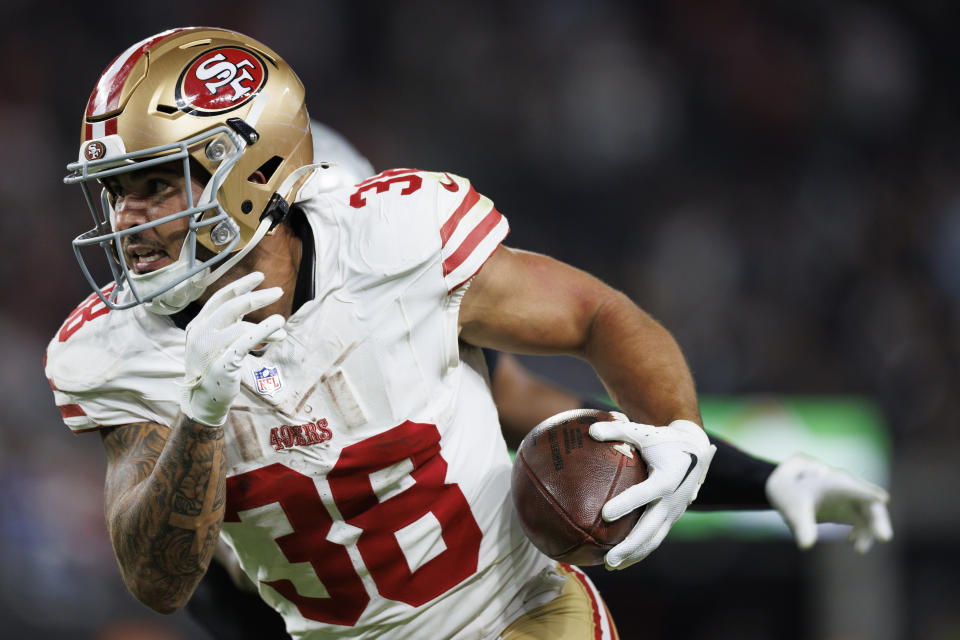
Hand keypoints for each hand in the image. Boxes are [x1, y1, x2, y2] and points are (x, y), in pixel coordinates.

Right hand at [180, 272, 286, 425]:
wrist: (202, 403)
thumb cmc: (213, 372)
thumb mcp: (214, 344)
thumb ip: (228, 326)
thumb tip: (255, 308)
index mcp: (198, 326)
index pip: (221, 297)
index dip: (241, 285)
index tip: (259, 277)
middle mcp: (200, 333)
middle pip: (232, 306)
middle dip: (258, 296)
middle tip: (279, 291)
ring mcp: (209, 348)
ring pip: (241, 325)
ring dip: (266, 324)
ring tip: (282, 326)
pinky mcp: (222, 362)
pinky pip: (246, 341)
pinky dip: (265, 332)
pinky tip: (279, 330)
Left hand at [589, 414, 716, 568]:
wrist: (697, 449)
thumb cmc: (663, 439)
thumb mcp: (643, 431)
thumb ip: (618, 430)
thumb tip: (590, 430)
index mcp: (669, 476)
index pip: (647, 493)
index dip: (627, 504)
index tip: (605, 514)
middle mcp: (674, 498)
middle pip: (652, 528)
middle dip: (630, 546)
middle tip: (609, 558)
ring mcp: (675, 511)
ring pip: (654, 538)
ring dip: (634, 554)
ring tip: (611, 566)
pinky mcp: (672, 517)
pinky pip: (655, 537)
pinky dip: (640, 550)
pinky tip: (620, 559)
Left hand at [765, 454, 892, 552]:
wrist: (784, 488)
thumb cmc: (788, 493)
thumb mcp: (792, 509)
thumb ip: (801, 525)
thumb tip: (806, 545)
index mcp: (834, 482)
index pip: (855, 487)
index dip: (869, 493)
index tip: (882, 499)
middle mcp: (847, 489)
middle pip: (870, 503)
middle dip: (879, 519)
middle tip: (884, 537)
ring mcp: (849, 499)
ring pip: (870, 514)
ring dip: (872, 530)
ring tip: (859, 549)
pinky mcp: (847, 510)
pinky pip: (863, 521)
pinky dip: (863, 533)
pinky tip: (854, 544)